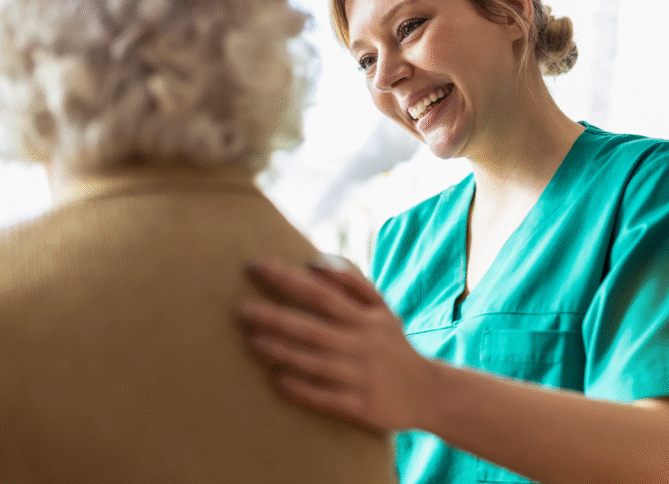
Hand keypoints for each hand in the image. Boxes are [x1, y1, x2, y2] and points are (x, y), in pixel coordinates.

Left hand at [236, 255, 435, 433]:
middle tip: (239, 309)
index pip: (321, 293)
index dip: (287, 279)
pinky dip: (303, 389)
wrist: (428, 392)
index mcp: (365, 319)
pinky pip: (327, 398)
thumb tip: (315, 262)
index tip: (255, 266)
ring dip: (283, 352)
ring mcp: (361, 377)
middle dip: (275, 317)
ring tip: (252, 342)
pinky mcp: (361, 406)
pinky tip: (277, 380)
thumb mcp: (381, 310)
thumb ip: (352, 283)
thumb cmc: (393, 345)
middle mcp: (362, 345)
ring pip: (316, 362)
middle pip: (312, 327)